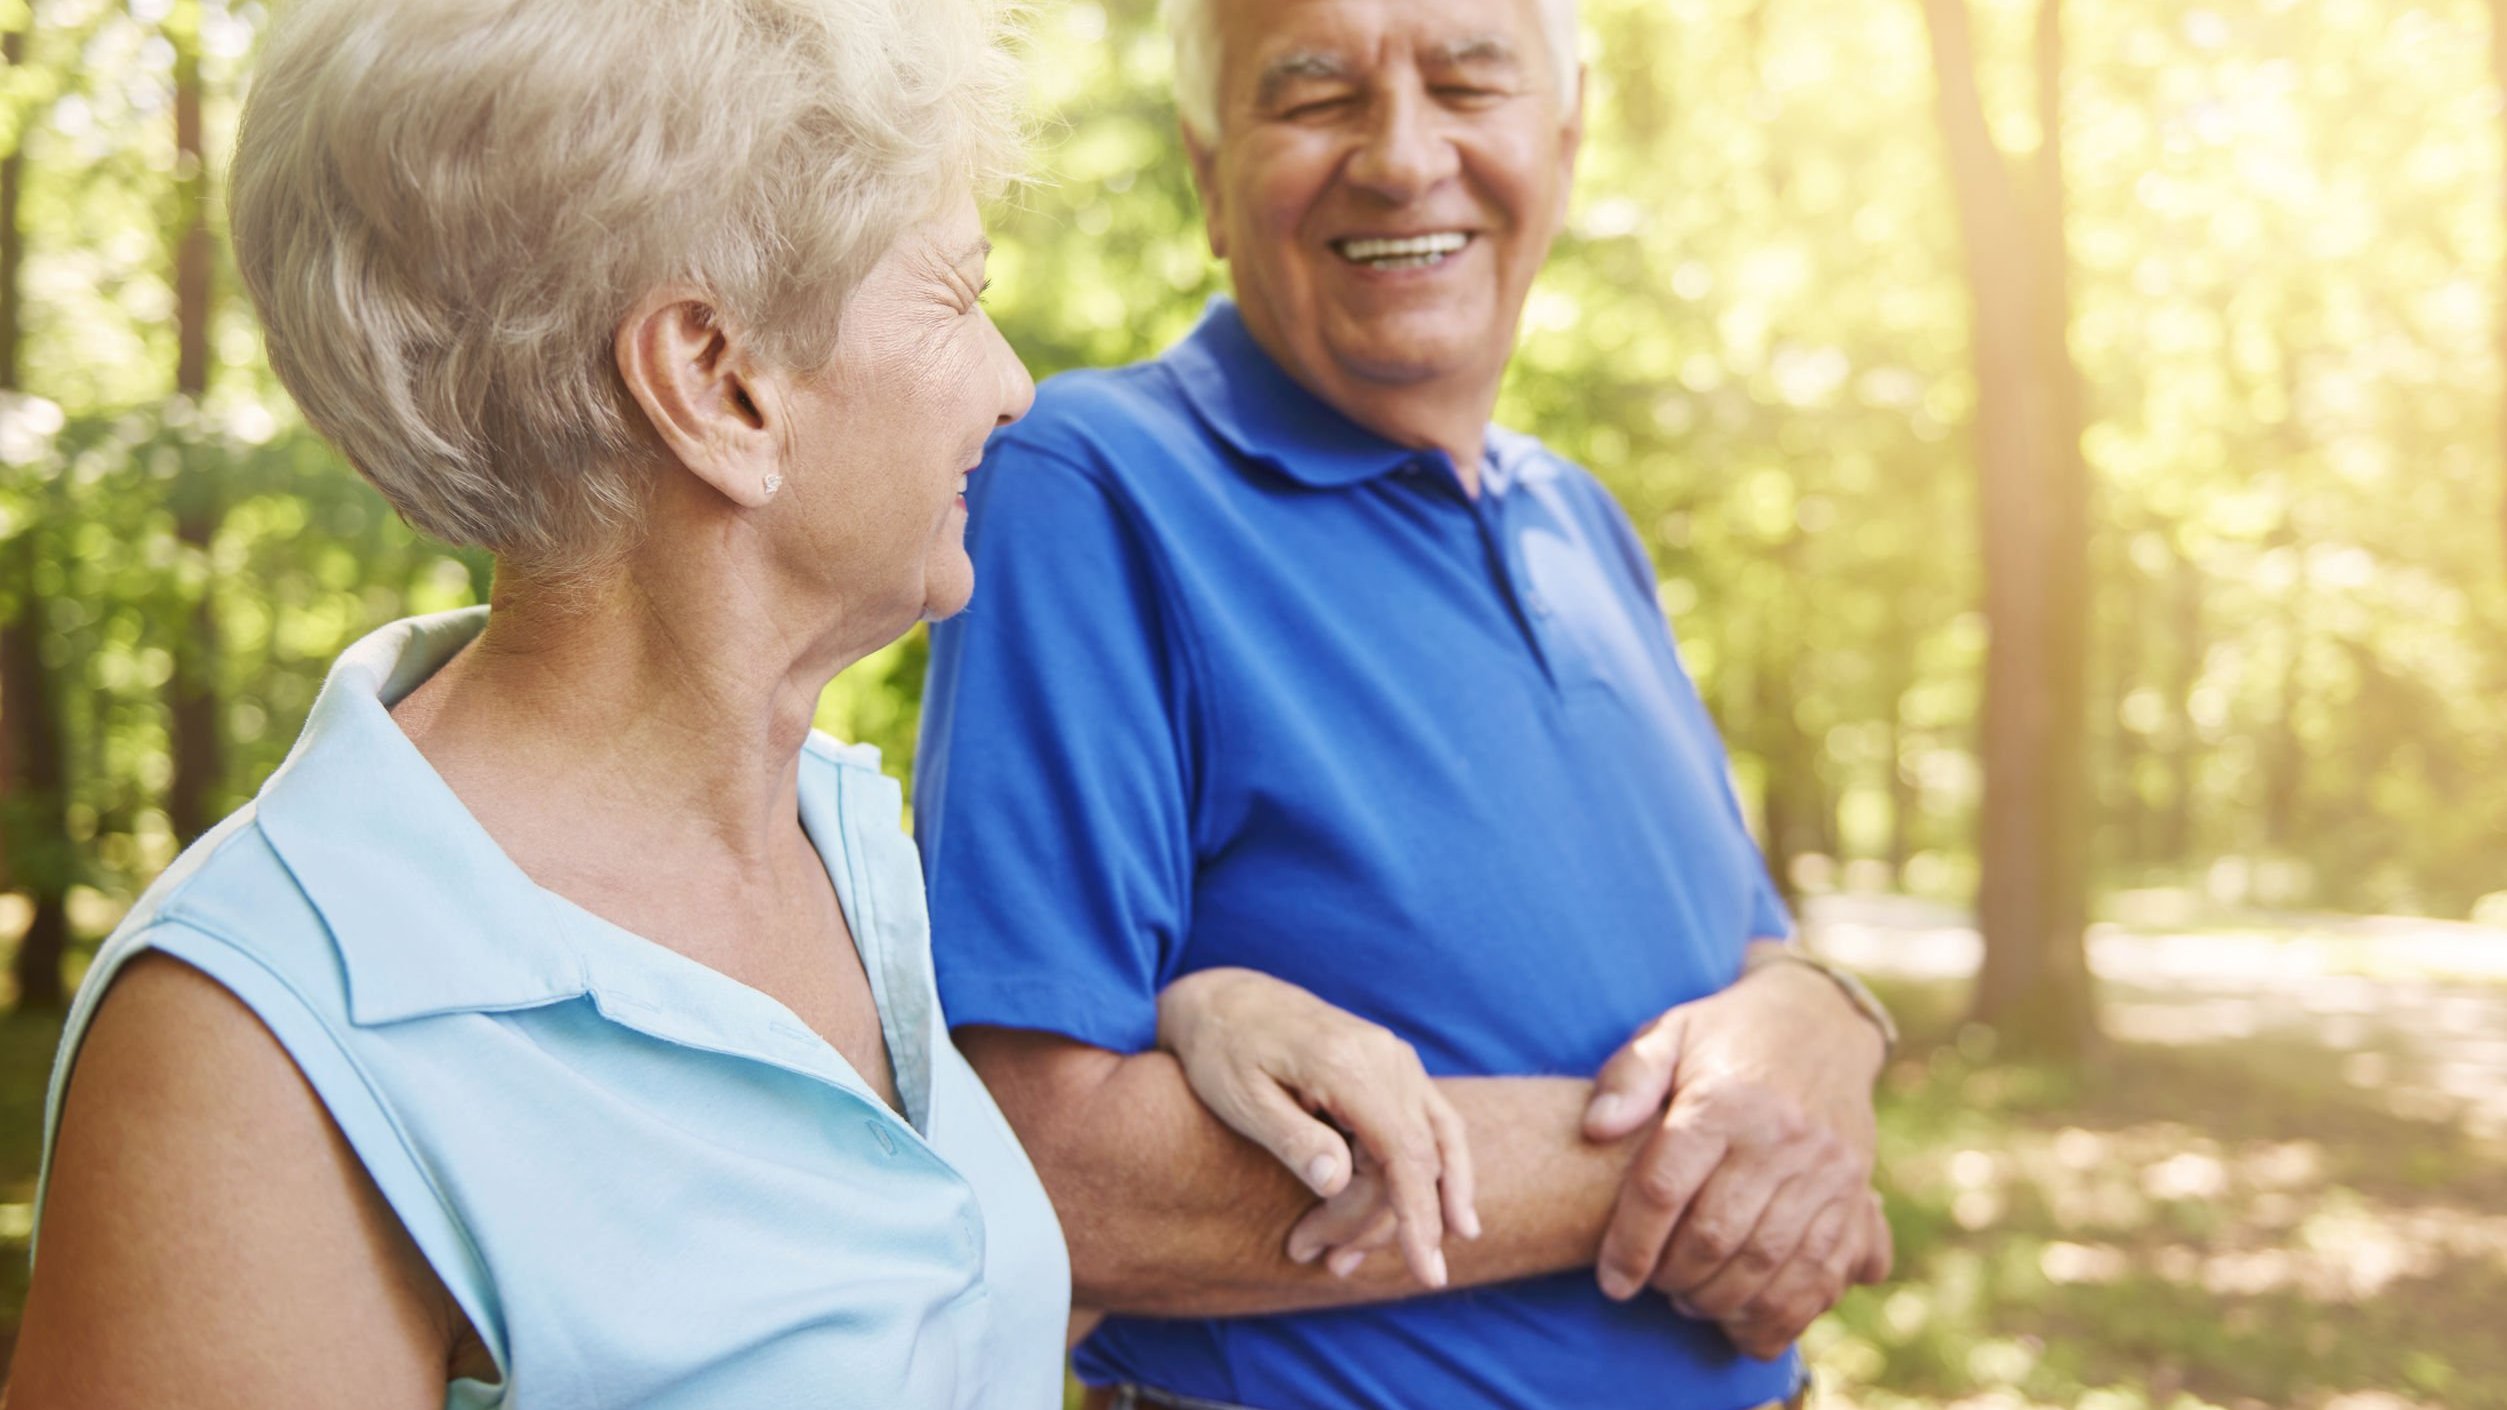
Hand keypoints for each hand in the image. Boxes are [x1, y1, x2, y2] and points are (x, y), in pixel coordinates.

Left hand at [1158, 967, 1478, 1287]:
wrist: (1225, 1000)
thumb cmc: (1221, 1051)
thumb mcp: (1240, 1098)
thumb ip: (1291, 1138)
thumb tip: (1336, 1182)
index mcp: (1346, 1062)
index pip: (1403, 1151)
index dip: (1418, 1215)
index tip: (1427, 1270)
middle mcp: (1384, 1056)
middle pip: (1412, 1162)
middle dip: (1374, 1223)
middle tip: (1318, 1258)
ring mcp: (1395, 1058)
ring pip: (1427, 1150)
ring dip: (1399, 1211)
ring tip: (1344, 1255)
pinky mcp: (1394, 1067)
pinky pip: (1432, 1127)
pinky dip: (1437, 1175)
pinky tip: (1450, 1218)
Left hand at [1580, 955, 1889, 1354]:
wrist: (1821, 1025)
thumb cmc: (1723, 1037)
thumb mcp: (1668, 1033)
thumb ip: (1627, 1078)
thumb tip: (1596, 1128)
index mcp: (1726, 1100)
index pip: (1665, 1188)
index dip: (1630, 1245)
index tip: (1612, 1281)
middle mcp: (1781, 1138)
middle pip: (1716, 1236)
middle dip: (1674, 1278)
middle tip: (1652, 1286)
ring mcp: (1826, 1172)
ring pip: (1769, 1264)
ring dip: (1721, 1301)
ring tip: (1690, 1301)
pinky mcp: (1854, 1197)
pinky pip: (1822, 1274)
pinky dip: (1782, 1313)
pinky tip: (1745, 1322)